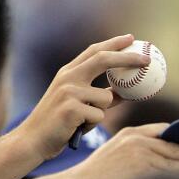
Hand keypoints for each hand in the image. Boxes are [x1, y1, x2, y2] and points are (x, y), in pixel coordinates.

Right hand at [16, 35, 148, 158]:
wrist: (32, 140)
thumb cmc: (58, 124)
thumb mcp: (76, 103)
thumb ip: (98, 95)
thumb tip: (124, 93)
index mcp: (68, 73)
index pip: (94, 51)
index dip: (114, 44)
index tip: (131, 38)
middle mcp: (67, 77)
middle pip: (103, 59)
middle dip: (127, 57)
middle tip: (146, 60)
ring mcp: (68, 91)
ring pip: (106, 97)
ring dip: (101, 112)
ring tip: (83, 120)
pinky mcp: (72, 108)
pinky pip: (100, 116)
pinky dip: (93, 125)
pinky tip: (76, 128)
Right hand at [72, 123, 178, 178]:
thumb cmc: (97, 176)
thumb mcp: (114, 153)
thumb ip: (135, 150)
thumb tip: (159, 157)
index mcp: (130, 133)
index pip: (163, 130)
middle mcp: (138, 139)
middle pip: (174, 145)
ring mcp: (141, 152)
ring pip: (175, 159)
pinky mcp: (143, 166)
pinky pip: (170, 171)